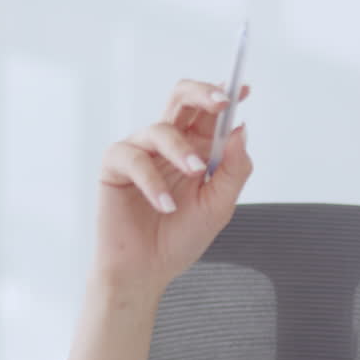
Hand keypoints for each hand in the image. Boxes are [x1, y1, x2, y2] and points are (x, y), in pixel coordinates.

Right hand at [93, 78, 251, 290]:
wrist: (147, 271)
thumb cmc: (180, 238)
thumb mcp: (219, 206)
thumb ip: (234, 170)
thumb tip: (241, 130)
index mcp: (196, 150)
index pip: (209, 114)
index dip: (225, 95)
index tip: (243, 88)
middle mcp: (169, 145)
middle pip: (181, 99)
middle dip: (202, 94)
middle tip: (221, 103)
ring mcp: (142, 152)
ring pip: (160, 128)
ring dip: (182, 149)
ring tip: (197, 173)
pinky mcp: (116, 166)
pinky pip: (133, 158)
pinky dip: (152, 180)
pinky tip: (165, 205)